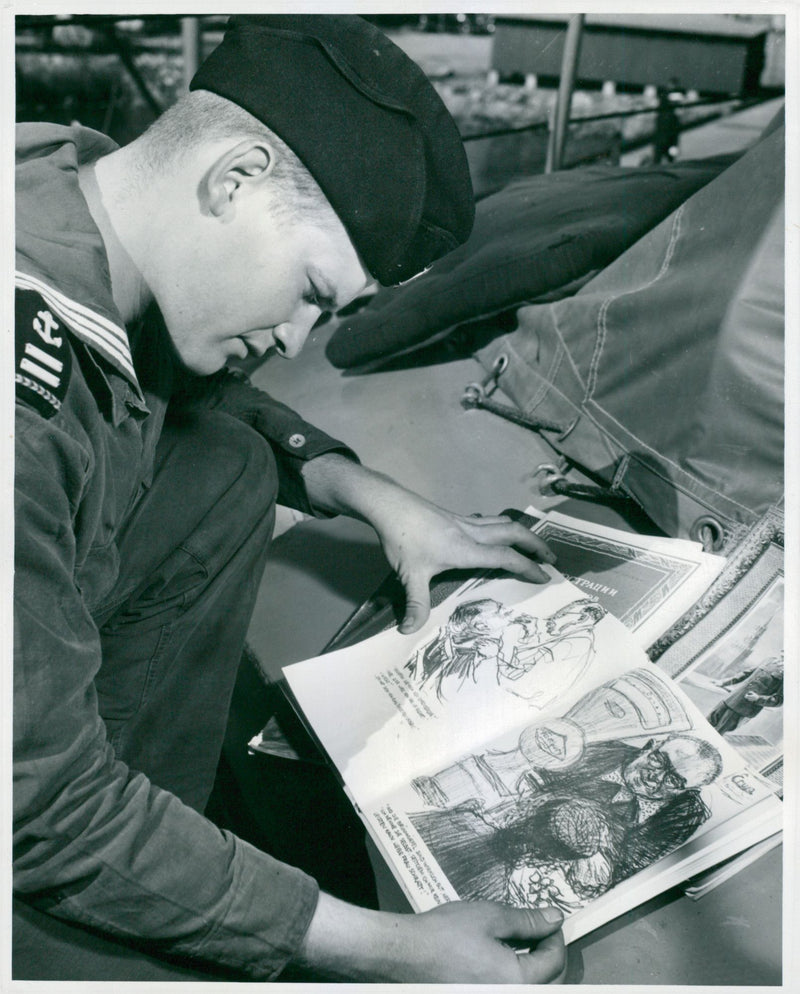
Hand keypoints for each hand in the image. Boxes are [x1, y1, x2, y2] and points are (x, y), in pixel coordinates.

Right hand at [294, 892, 566, 982]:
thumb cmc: (446, 933)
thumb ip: (528, 921)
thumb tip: (556, 918)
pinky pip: (508, 988)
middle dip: (550, 955)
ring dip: (534, 968)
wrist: (404, 954)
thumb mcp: (491, 918)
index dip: (556, 936)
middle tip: (541, 930)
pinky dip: (514, 975)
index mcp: (518, 982)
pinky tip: (502, 955)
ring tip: (523, 940)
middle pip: (549, 983)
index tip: (550, 917)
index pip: (554, 962)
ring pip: (530, 989)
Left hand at [372, 501, 554, 633]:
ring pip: (503, 523)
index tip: (545, 577)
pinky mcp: (455, 516)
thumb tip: (409, 631)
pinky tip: (499, 533)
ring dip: (523, 533)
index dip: (528, 568)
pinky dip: (503, 527)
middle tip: (552, 558)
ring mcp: (464, 521)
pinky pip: (489, 520)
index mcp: (466, 549)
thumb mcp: (409, 575)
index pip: (506, 557)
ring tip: (534, 545)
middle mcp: (471, 532)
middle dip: (537, 545)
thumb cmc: (402, 539)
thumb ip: (415, 603)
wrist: (390, 504)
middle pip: (514, 533)